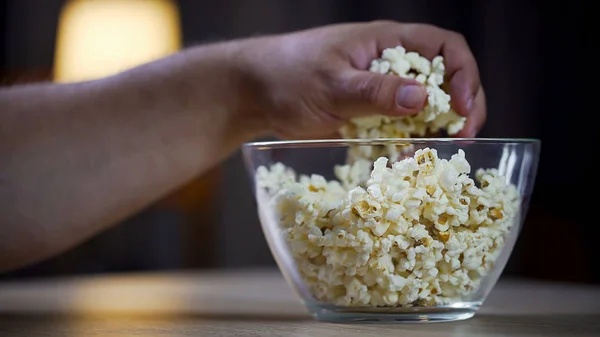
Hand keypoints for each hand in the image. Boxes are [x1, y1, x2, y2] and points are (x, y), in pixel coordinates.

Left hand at [240, 20, 484, 138]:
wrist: (253, 94)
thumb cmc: (286, 76)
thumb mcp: (331, 84)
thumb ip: (375, 91)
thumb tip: (424, 97)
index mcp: (385, 43)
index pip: (444, 48)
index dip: (465, 74)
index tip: (464, 108)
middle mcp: (389, 65)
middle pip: (444, 79)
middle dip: (460, 107)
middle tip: (461, 139)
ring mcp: (379, 91)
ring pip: (424, 108)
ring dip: (436, 130)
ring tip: (436, 155)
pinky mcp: (368, 115)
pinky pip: (399, 128)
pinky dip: (408, 143)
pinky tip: (405, 159)